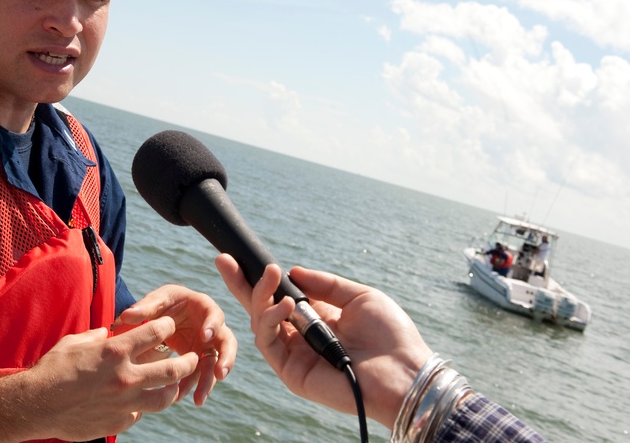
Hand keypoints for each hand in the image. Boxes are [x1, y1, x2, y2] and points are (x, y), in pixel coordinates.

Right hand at [26, 316, 203, 439]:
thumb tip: (108, 335)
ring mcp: (124, 403)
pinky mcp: (119, 423)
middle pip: (172, 368)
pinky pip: (140, 414)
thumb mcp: (75, 342)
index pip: (155, 333)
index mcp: (115, 351)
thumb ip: (97, 338)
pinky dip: (142, 406)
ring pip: (165, 398)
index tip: (169, 324)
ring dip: (173, 390)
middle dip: (188, 362)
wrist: (36, 405)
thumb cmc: (52, 369)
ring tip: (175, 385)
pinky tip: (138, 402)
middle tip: (193, 358)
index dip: (166, 325)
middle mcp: (125, 377)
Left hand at [113, 284, 236, 405]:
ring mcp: (208, 346)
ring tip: (198, 400)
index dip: (212, 326)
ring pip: (214, 365)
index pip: (215, 316)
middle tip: (220, 374)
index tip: (205, 337)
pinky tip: (179, 397)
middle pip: (227, 343)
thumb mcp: (157, 300)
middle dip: (226, 359)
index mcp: (204, 308)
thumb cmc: (165, 303)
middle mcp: (212, 328)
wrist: (165, 315)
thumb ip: (145, 306)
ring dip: (208, 382)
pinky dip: (191, 386)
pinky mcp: (200, 360)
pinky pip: (199, 375)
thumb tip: (127, 316)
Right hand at [215, 255, 430, 428]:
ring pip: (260, 323)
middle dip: (240, 284)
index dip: (259, 279)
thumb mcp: (359, 297)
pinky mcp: (291, 373)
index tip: (239, 257)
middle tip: (225, 260)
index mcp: (316, 319)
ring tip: (272, 277)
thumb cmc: (390, 336)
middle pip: (259, 309)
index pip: (279, 297)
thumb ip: (325, 285)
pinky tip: (284, 304)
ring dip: (261, 297)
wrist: (404, 372)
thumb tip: (293, 271)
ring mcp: (294, 355)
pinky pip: (268, 343)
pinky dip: (271, 320)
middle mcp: (300, 337)